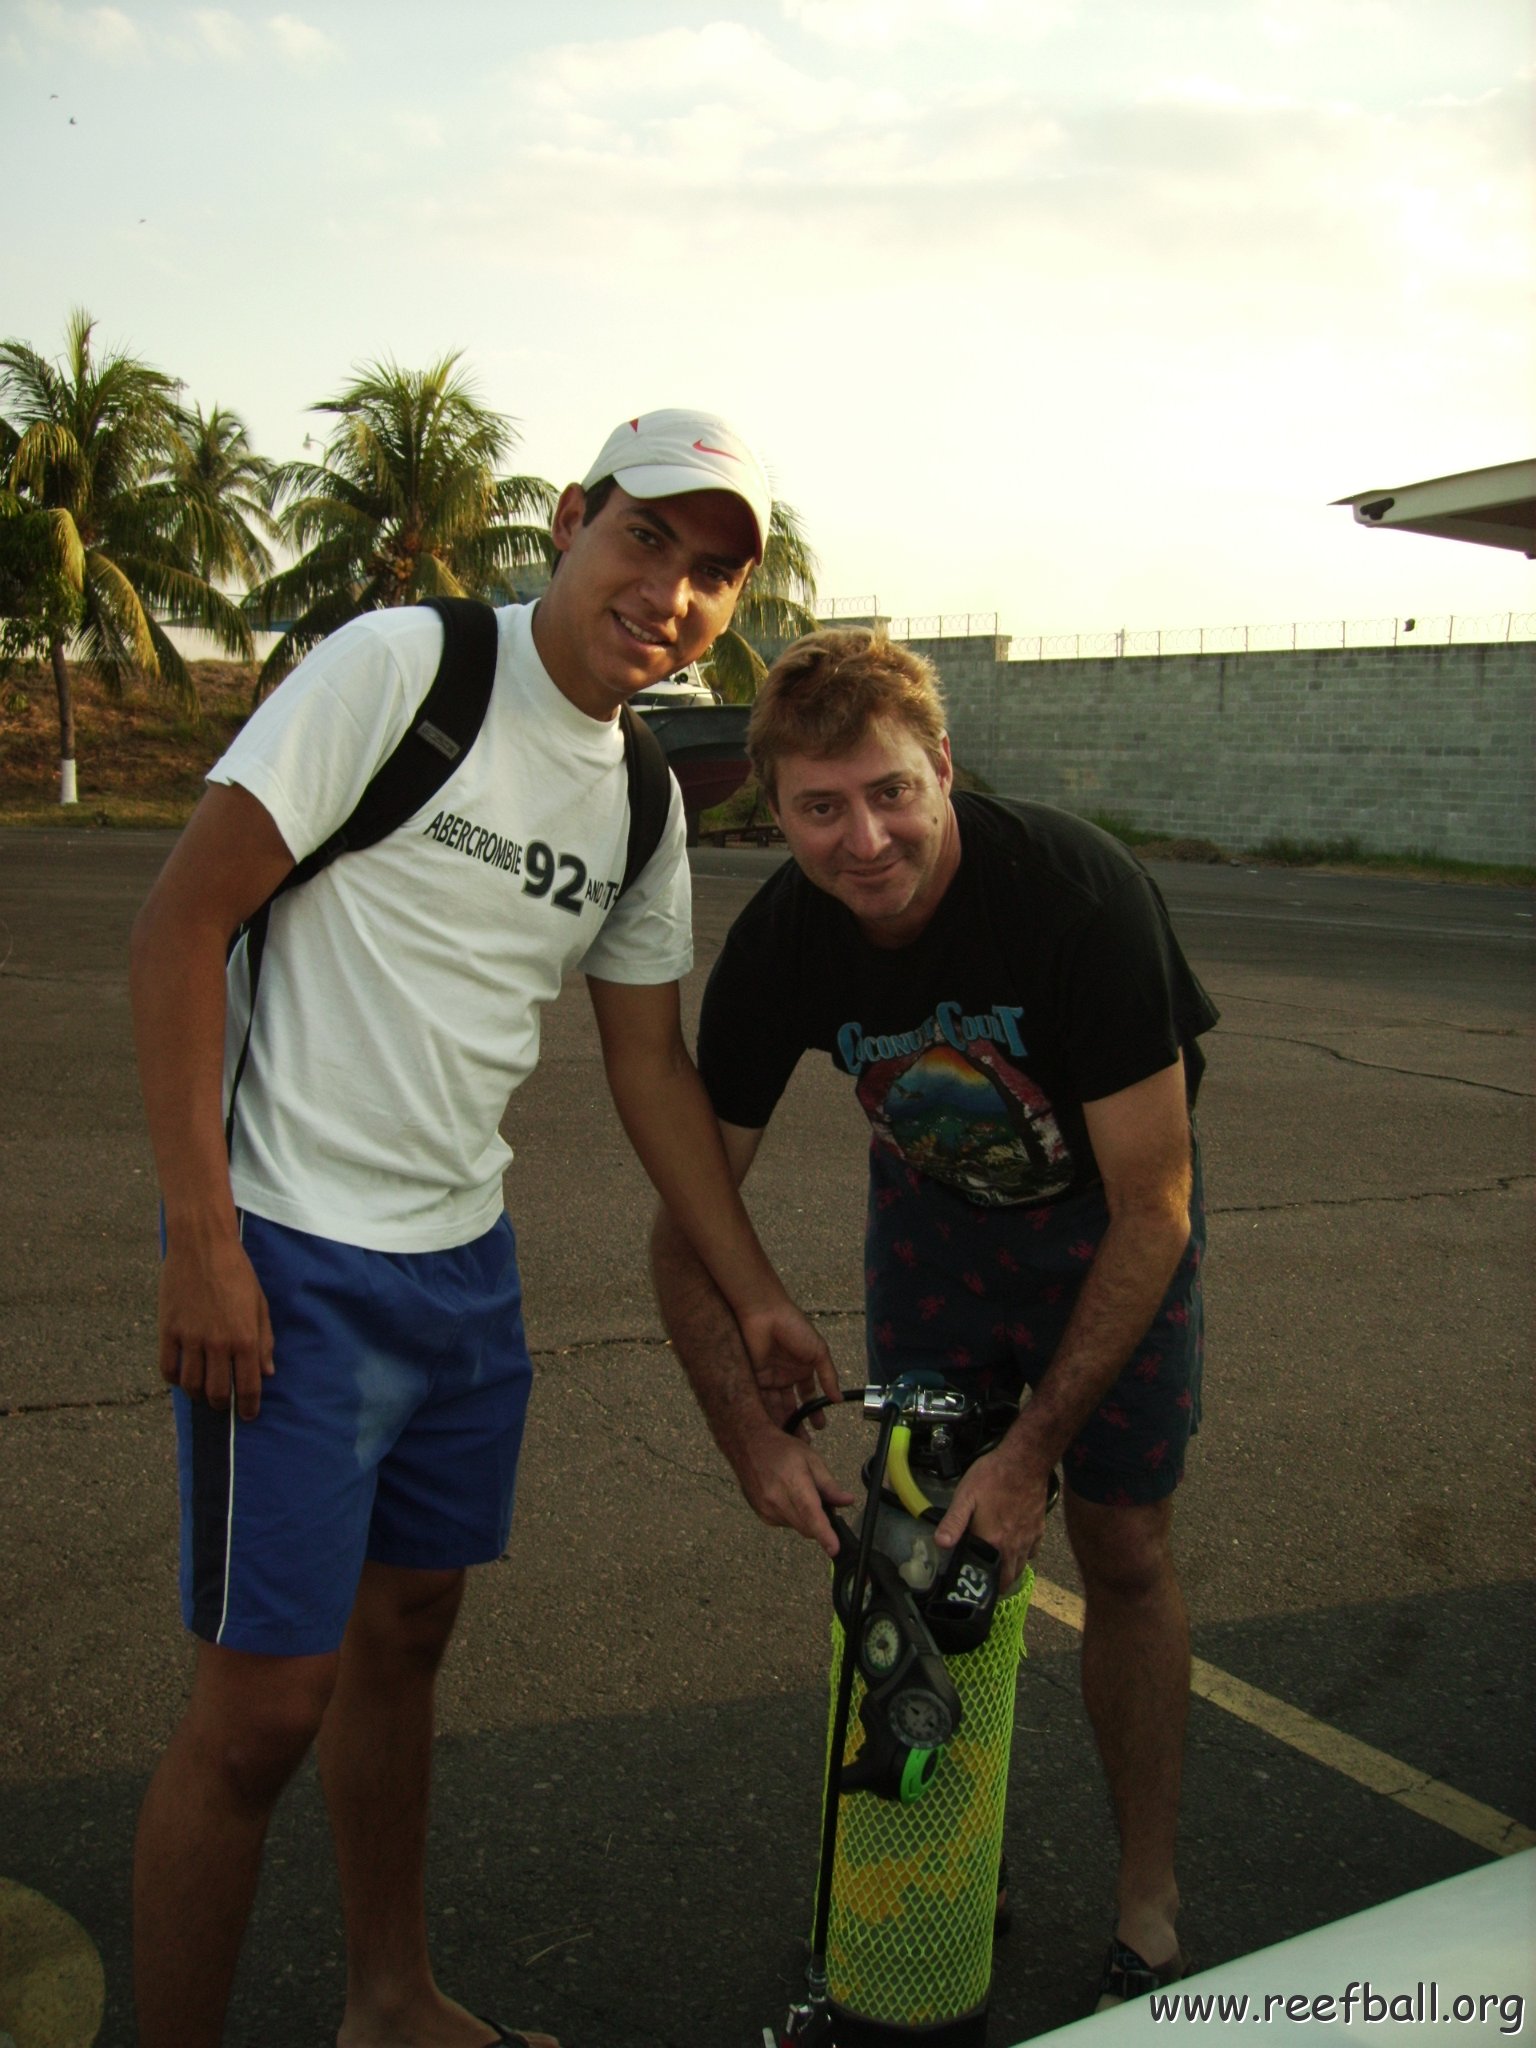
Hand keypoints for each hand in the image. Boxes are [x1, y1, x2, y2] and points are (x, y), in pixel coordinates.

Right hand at [158, 1230, 274, 1419]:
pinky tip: (182, 1377)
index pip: (247, 1386)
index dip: (248, 1406)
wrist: (202, 1246)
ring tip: (203, 1393)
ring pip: (190, 1384)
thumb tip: (268, 1373)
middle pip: (216, 1392)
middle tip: (223, 1404)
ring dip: (198, 1395)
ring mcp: (190, 1338)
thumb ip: (264, 1340)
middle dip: (222, 1404)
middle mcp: (217, 1343)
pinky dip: (175, 1379)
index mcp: (244, 1338)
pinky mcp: (168, 1330)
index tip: (248, 1415)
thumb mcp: (260, 1304)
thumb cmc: (237, 1272)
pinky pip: (168, 1368)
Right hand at [730, 1425, 855, 1557]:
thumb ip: (830, 1485)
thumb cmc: (781, 1450)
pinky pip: (786, 1524)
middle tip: (822, 1500)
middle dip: (820, 1522)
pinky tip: (788, 1497)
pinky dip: (793, 1516)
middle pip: (807, 1527)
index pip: (811, 1513)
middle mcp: (777, 1500)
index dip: (824, 1533)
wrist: (748, 1446)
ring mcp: (767, 1510)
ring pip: (798, 1527)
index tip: (834, 1549)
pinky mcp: (762, 1515)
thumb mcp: (812, 1459)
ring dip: (806, 1518)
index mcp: (793, 1483)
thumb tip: (847, 1501)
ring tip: (800, 1492)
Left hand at [738, 1298, 841, 1430]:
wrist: (765, 1314)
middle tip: (802, 1442)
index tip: (819, 1427)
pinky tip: (773, 1428)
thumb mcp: (819, 1352)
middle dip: (796, 1422)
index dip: (813, 1410)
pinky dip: (766, 1415)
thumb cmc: (794, 1326)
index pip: (808, 1395)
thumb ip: (829, 1376)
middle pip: (791, 1405)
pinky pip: (761, 1400)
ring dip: (782, 1422)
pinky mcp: (753, 1378)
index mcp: (802, 1368)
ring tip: (789, 1441)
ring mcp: (768, 1377)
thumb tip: (839, 1398)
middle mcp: (784, 1375)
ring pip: (776, 1406)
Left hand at [934, 1441, 1053, 1592]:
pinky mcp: (1040, 1528)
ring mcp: (1029, 1539)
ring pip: (1022, 1566)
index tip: (973, 1586)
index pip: (993, 1580)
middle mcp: (1014, 1547)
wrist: (1025, 1461)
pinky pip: (1033, 1551)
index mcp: (994, 1543)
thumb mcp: (965, 1496)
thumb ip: (953, 1522)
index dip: (983, 1587)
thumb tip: (940, 1545)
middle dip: (997, 1582)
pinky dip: (1024, 1553)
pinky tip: (1015, 1544)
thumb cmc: (992, 1477)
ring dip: (1010, 1569)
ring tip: (997, 1564)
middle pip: (1009, 1578)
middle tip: (984, 1576)